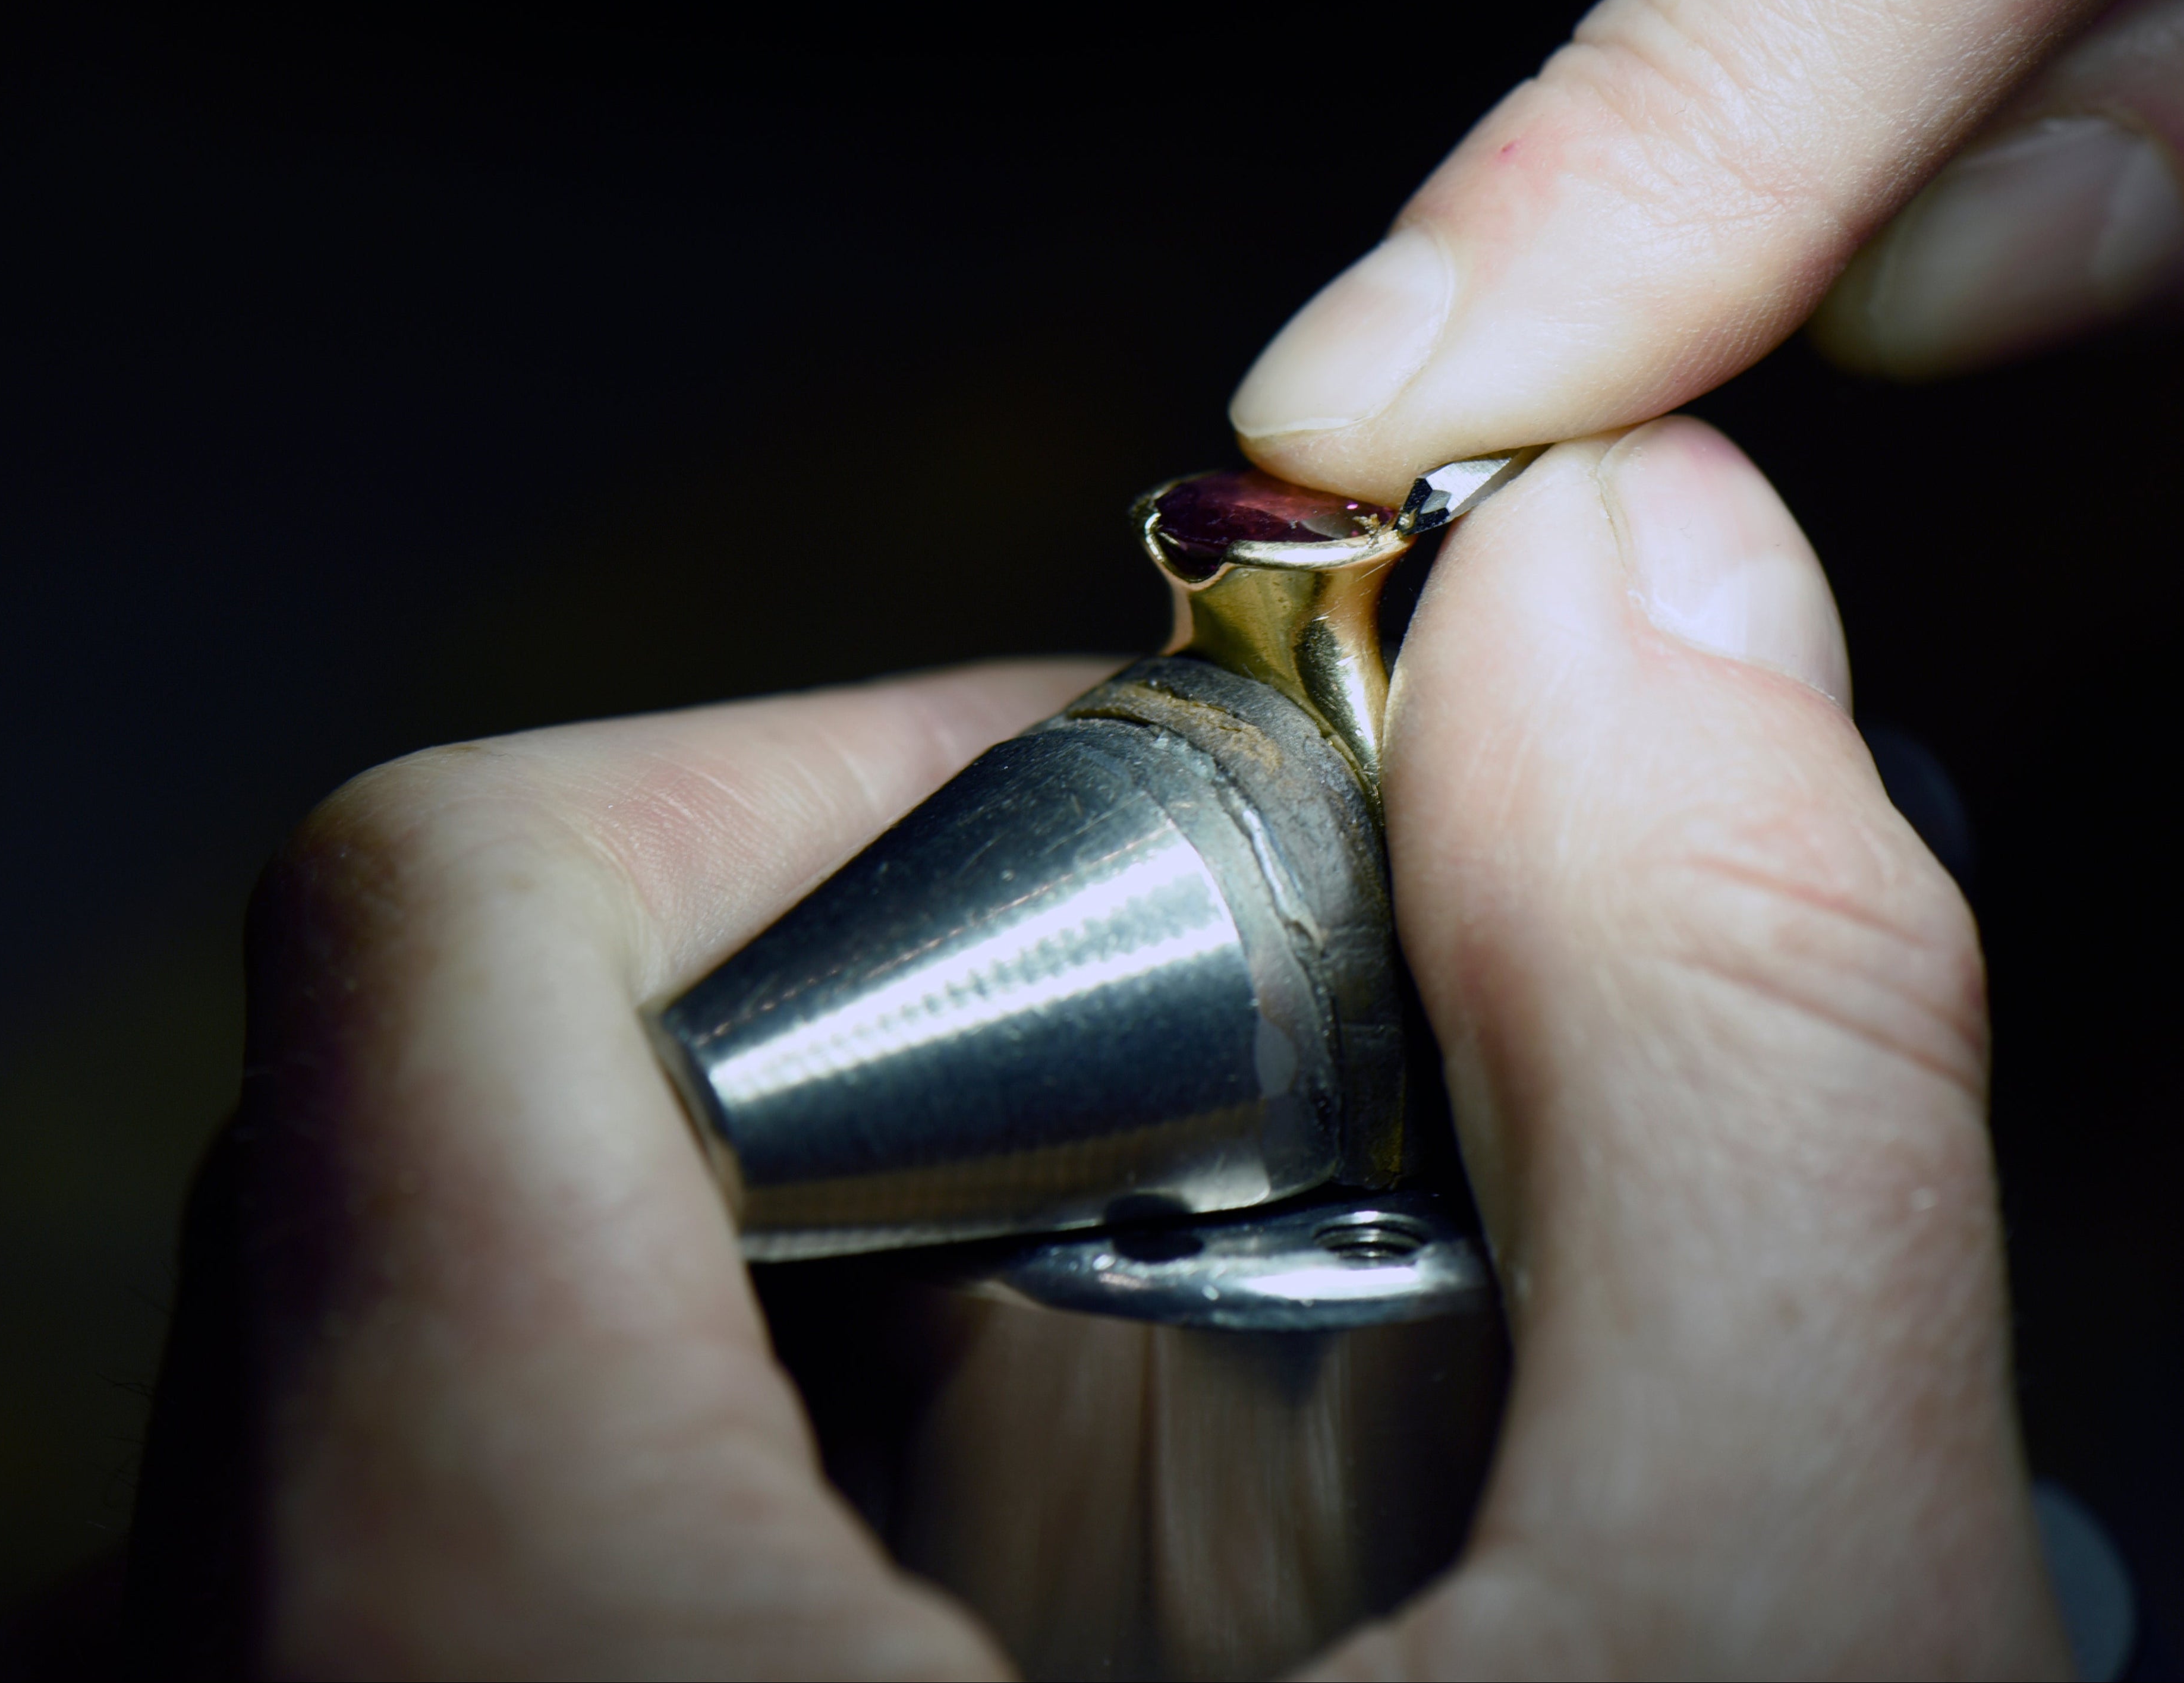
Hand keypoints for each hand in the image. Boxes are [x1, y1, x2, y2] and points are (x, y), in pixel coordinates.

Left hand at [128, 420, 2053, 1676]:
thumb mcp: (1765, 1666)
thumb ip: (1734, 1099)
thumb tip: (1657, 606)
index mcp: (498, 1639)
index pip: (443, 926)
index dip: (839, 771)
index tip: (1152, 860)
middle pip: (424, 1145)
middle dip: (875, 1061)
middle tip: (1219, 1162)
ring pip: (418, 1404)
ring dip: (794, 1321)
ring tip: (1181, 1453)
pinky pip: (434, 1609)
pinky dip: (711, 1524)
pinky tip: (1048, 1629)